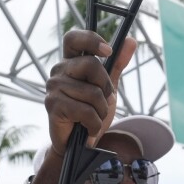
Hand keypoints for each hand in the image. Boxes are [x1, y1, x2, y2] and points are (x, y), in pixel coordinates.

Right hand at [43, 30, 136, 159]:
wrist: (78, 144)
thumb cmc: (90, 112)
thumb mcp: (107, 87)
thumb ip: (117, 64)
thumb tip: (131, 40)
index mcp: (70, 62)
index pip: (73, 38)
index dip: (91, 40)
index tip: (108, 51)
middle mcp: (59, 71)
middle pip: (91, 64)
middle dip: (105, 86)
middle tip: (102, 100)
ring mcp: (54, 87)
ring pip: (92, 92)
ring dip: (101, 110)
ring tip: (93, 118)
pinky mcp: (53, 105)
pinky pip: (86, 111)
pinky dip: (94, 124)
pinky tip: (88, 128)